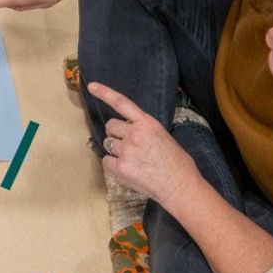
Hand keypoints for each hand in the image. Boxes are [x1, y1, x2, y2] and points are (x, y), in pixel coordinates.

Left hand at [88, 81, 200, 208]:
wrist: (180, 186)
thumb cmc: (177, 163)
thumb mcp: (163, 136)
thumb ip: (144, 130)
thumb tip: (129, 130)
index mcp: (147, 123)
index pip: (122, 103)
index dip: (105, 93)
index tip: (91, 86)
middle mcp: (134, 133)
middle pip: (110, 126)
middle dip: (115, 134)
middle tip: (128, 145)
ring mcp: (126, 150)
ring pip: (107, 143)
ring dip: (115, 149)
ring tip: (132, 159)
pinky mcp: (120, 167)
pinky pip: (106, 161)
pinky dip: (113, 165)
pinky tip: (128, 170)